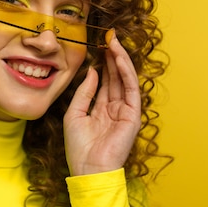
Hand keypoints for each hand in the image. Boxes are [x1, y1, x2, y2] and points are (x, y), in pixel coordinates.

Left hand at [63, 30, 141, 175]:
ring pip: (125, 80)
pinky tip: (119, 59)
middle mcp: (115, 108)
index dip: (104, 63)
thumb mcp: (74, 114)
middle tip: (109, 37)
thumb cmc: (79, 147)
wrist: (88, 169)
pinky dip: (126, 73)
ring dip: (121, 60)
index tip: (99, 45)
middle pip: (116, 77)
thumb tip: (94, 71)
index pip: (106, 81)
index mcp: (102, 109)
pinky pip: (131, 89)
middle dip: (113, 57)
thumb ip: (85, 92)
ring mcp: (125, 112)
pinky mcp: (132, 116)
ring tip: (114, 42)